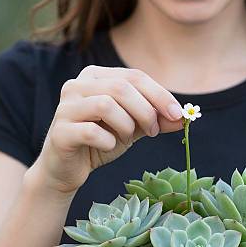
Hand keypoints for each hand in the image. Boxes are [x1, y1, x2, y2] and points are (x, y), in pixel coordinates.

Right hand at [27, 65, 183, 195]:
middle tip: (153, 132)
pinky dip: (108, 142)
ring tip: (127, 138)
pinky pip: (92, 132)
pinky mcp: (60, 132)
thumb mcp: (132, 128)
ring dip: (126, 125)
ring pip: (106, 105)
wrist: (67, 169)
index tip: (178, 115)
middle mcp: (77, 85)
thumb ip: (155, 119)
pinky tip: (108, 147)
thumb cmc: (100, 142)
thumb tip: (184, 117)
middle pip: (121, 88)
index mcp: (95, 76)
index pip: (134, 76)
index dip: (160, 95)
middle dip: (146, 111)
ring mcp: (65, 107)